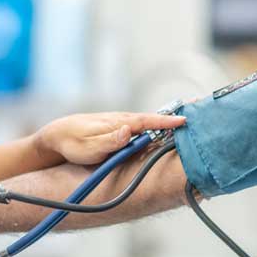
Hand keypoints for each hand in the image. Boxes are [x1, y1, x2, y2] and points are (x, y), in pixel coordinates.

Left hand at [35, 112, 186, 164]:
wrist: (57, 136)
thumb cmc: (72, 143)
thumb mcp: (89, 147)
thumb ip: (109, 140)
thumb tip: (128, 130)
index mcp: (120, 124)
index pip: (148, 122)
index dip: (167, 123)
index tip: (185, 122)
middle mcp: (124, 121)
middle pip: (155, 119)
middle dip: (176, 115)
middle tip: (200, 108)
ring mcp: (123, 124)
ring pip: (150, 122)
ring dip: (169, 120)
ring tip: (191, 118)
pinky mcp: (121, 130)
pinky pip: (144, 127)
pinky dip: (158, 125)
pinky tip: (169, 127)